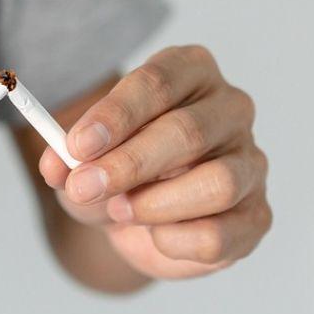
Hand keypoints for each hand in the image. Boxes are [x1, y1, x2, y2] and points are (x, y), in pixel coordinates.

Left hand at [38, 45, 269, 279]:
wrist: (137, 216)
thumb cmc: (117, 170)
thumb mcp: (81, 159)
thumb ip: (67, 159)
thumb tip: (58, 167)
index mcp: (191, 72)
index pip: (159, 82)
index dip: (116, 114)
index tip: (77, 145)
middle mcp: (230, 109)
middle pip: (188, 131)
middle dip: (129, 164)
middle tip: (84, 187)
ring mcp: (250, 162)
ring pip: (218, 183)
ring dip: (156, 204)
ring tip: (120, 211)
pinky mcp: (256, 215)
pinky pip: (220, 234)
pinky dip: (175, 242)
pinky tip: (155, 235)